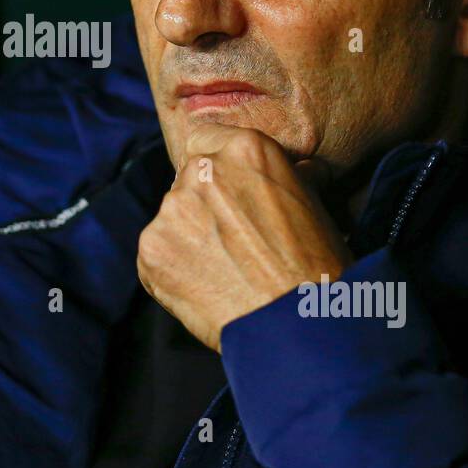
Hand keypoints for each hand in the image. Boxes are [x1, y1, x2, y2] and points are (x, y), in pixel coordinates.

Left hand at [137, 124, 352, 351]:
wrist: (298, 327)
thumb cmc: (316, 269)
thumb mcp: (311, 204)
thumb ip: (281, 178)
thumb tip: (297, 171)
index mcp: (245, 149)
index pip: (207, 139)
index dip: (218, 169)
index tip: (229, 194)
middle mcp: (202, 169)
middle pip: (187, 178)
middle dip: (203, 204)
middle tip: (232, 241)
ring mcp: (171, 209)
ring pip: (171, 216)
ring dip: (187, 237)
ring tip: (223, 270)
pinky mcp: (151, 248)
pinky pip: (155, 253)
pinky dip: (172, 270)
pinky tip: (205, 288)